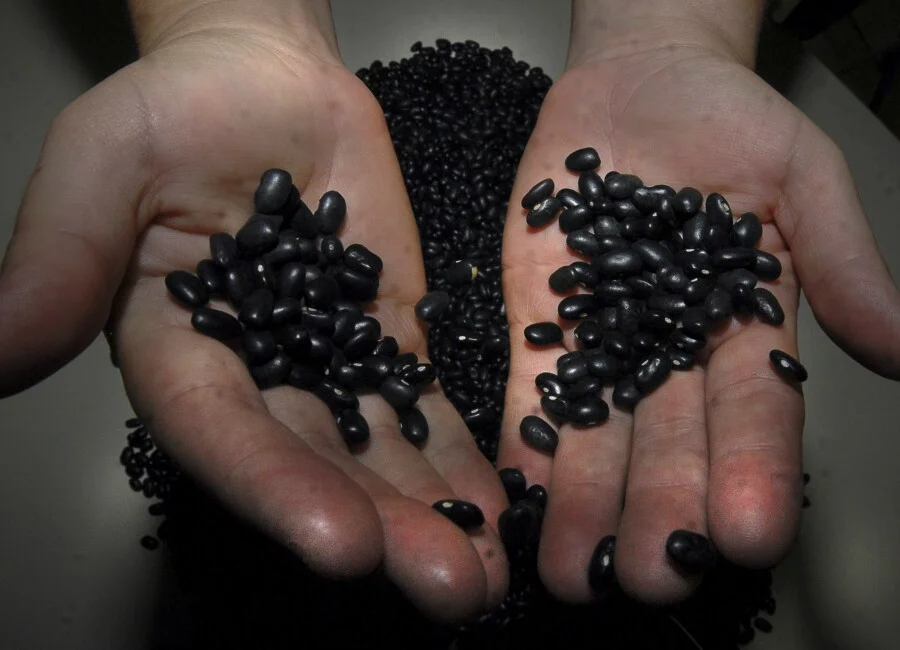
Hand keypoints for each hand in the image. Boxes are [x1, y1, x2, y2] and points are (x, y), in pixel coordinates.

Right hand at [0, 4, 506, 620]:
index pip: (221, 434)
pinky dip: (458, 453)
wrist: (263, 82)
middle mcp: (254, 378)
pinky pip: (421, 403)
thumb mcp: (105, 163)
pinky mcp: (386, 336)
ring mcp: (329, 363)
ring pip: (377, 451)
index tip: (342, 542)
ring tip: (486, 572)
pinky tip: (498, 502)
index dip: (276, 487)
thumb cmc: (174, 108)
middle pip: (315, 464)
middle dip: (382, 528)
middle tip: (450, 589)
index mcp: (176, 351)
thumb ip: (61, 256)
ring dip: (432, 513)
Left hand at [499, 21, 899, 603]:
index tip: (751, 533)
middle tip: (650, 578)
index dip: (755, 470)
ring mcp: (601, 336)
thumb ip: (841, 259)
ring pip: (597, 431)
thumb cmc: (729, 119)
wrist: (640, 82)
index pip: (756, 411)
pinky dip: (526, 435)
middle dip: (660, 510)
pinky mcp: (541, 315)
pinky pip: (531, 383)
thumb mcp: (801, 176)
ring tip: (573, 569)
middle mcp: (671, 349)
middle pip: (671, 441)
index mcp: (743, 326)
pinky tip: (520, 488)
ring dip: (584, 499)